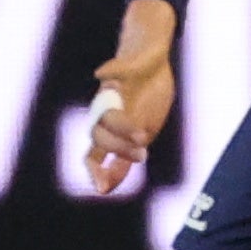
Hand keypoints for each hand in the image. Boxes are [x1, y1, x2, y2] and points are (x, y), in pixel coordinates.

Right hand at [83, 0, 179, 193]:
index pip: (108, 119)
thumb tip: (100, 73)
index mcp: (109, 98)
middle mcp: (107, 115)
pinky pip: (114, 162)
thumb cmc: (145, 59)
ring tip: (106, 188)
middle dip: (119, 148)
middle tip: (144, 153)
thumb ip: (123, 67)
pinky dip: (112, 176)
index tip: (144, 137)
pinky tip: (107, 190)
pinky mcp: (128, 140)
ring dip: (106, 170)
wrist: (150, 64)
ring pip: (100, 153)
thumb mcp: (141, 60)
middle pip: (101, 138)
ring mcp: (116, 130)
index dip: (122, 129)